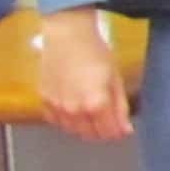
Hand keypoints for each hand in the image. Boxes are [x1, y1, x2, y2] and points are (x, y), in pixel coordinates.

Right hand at [37, 8, 130, 140]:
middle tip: (109, 121)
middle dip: (103, 132)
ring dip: (85, 128)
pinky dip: (66, 121)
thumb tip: (125, 130)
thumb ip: (120, 107)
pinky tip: (74, 111)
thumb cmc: (97, 53)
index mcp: (96, 104)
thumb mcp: (115, 79)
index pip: (109, 132)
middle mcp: (74, 110)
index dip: (118, 132)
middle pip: (90, 135)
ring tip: (93, 115)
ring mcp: (56, 106)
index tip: (122, 127)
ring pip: (72, 131)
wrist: (67, 36)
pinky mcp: (44, 100)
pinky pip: (55, 121)